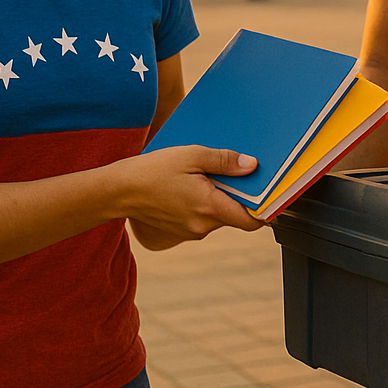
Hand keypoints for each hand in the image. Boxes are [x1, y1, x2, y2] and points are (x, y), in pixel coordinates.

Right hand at [115, 146, 264, 249]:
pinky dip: (202, 205)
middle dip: (237, 196)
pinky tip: (191, 187)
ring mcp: (189, 232)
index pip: (251, 221)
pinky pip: (200, 219)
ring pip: (216, 216)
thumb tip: (252, 165)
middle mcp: (202, 226)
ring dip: (217, 199)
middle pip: (234, 215)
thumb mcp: (192, 156)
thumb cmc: (152, 171)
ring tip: (205, 176)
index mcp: (210, 208)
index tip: (271, 196)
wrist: (116, 191)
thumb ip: (225, 161)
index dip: (265, 210)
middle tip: (232, 173)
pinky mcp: (177, 232)